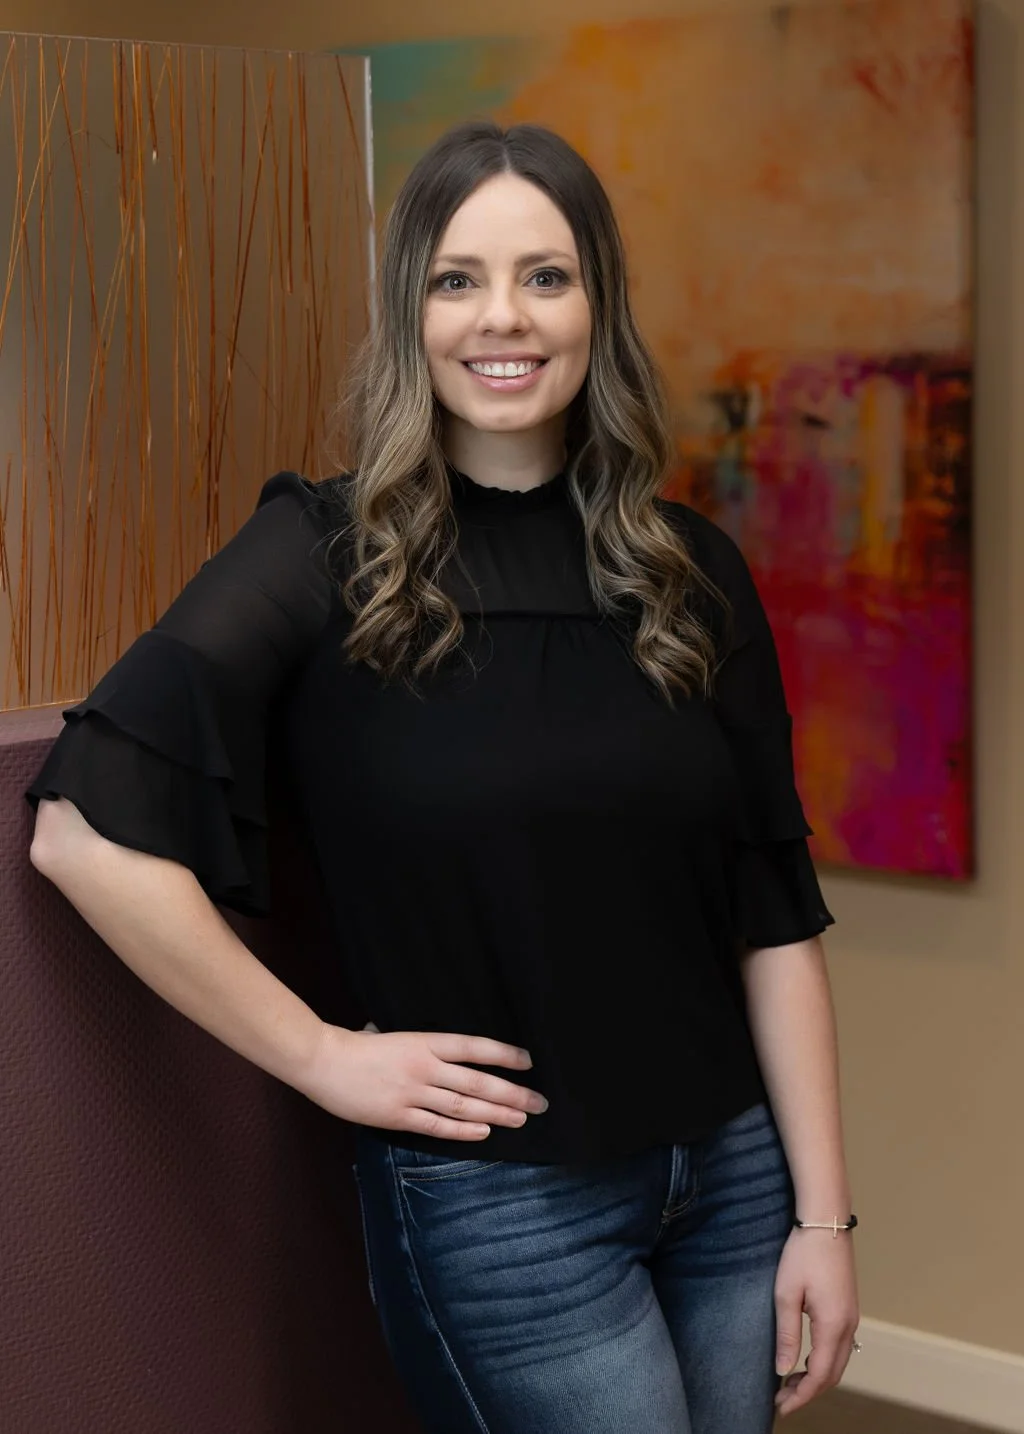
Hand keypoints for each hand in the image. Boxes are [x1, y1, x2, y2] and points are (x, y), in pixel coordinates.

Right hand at [295, 1023, 547, 1139]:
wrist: (323, 1061)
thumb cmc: (358, 1045)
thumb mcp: (396, 1036)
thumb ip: (423, 1048)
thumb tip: (446, 1055)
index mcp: (424, 1042)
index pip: (474, 1048)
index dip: (504, 1055)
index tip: (528, 1062)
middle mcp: (424, 1067)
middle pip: (478, 1081)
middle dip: (512, 1093)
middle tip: (539, 1102)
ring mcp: (412, 1093)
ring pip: (464, 1105)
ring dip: (495, 1113)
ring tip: (521, 1119)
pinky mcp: (398, 1116)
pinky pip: (438, 1126)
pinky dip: (464, 1130)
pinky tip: (484, 1132)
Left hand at [773, 1226, 859, 1416]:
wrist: (826, 1221)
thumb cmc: (803, 1253)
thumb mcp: (786, 1294)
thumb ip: (787, 1335)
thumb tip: (784, 1371)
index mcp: (833, 1325)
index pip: (820, 1376)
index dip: (801, 1396)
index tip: (780, 1408)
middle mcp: (849, 1326)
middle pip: (833, 1374)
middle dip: (808, 1392)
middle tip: (781, 1400)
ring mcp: (852, 1316)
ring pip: (838, 1362)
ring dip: (817, 1377)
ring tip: (789, 1383)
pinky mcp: (848, 1307)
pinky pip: (840, 1346)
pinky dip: (824, 1362)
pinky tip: (805, 1360)